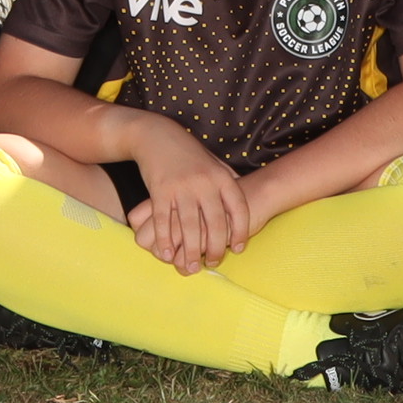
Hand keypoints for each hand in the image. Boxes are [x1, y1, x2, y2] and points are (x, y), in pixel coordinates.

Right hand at [121, 126, 251, 271]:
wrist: (157, 136)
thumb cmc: (189, 153)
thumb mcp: (214, 163)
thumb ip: (229, 181)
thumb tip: (244, 199)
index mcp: (221, 177)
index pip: (238, 209)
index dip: (241, 231)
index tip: (237, 249)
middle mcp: (204, 182)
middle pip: (215, 223)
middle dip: (215, 248)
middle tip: (213, 263)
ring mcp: (181, 187)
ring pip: (189, 227)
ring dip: (191, 251)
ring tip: (192, 266)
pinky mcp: (160, 191)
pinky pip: (164, 221)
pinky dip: (166, 240)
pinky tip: (168, 254)